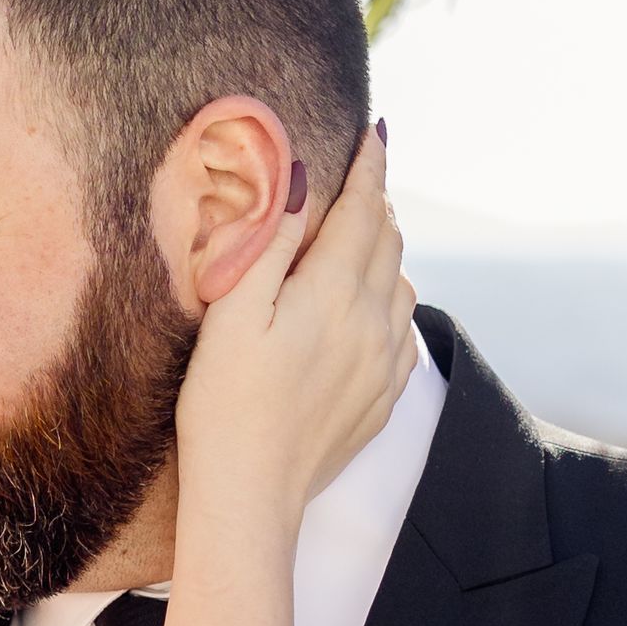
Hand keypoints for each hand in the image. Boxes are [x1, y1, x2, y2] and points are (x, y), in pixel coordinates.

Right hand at [176, 126, 414, 532]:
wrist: (251, 495)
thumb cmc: (223, 405)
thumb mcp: (232, 314)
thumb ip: (272, 245)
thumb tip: (300, 183)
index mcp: (333, 293)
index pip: (364, 208)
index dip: (371, 164)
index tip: (377, 130)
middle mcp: (373, 322)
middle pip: (388, 240)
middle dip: (377, 200)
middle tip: (362, 175)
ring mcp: (384, 362)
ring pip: (401, 283)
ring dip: (386, 250)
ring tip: (360, 238)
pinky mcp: (383, 397)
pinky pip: (403, 331)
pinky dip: (390, 300)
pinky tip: (369, 306)